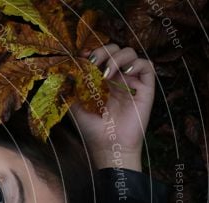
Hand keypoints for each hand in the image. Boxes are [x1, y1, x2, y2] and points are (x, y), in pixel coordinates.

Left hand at [68, 44, 156, 170]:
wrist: (109, 147)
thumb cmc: (93, 130)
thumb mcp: (76, 108)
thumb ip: (71, 90)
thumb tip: (62, 72)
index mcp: (102, 80)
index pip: (101, 56)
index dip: (93, 51)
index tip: (81, 56)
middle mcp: (118, 78)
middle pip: (116, 49)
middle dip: (104, 51)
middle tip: (93, 62)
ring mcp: (132, 82)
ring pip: (131, 53)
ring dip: (117, 57)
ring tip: (107, 73)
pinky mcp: (145, 88)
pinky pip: (147, 66)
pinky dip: (136, 63)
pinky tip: (124, 73)